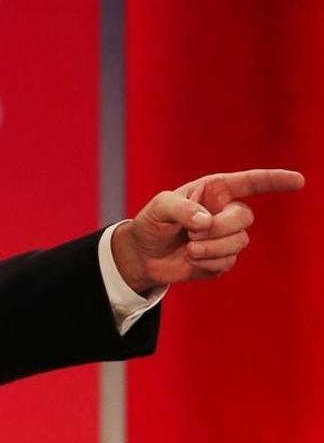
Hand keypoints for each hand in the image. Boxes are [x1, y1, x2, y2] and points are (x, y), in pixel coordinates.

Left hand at [112, 169, 304, 293]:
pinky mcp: (223, 259)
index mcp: (214, 191)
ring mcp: (227, 236)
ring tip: (189, 247)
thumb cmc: (152, 223)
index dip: (274, 181)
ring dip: (210, 247)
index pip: (250, 182)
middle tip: (192, 233)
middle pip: (245, 217)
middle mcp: (225, 211)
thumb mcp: (159, 207)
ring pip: (239, 242)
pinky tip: (191, 259)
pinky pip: (227, 262)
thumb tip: (206, 221)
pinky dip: (206, 262)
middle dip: (220, 227)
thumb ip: (181, 208)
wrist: (144, 254)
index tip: (299, 180)